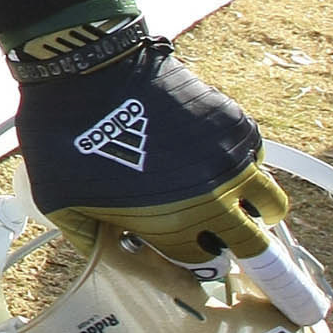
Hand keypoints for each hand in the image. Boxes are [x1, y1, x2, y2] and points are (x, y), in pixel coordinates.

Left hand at [16, 31, 290, 264]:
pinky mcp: (235, 122)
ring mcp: (231, 157)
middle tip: (228, 246)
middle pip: (255, 248)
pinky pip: (259, 160)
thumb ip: (95, 240)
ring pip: (269, 204)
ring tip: (232, 207)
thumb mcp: (62, 201)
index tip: (186, 257)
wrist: (85, 66)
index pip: (203, 266)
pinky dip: (246, 169)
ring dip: (255, 213)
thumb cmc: (65, 135)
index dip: (192, 265)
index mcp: (172, 222)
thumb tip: (118, 255)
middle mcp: (212, 195)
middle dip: (246, 256)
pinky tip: (215, 163)